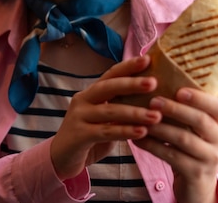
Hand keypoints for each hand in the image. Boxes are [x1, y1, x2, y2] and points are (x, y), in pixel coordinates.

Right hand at [50, 55, 162, 179]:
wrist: (62, 159)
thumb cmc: (90, 136)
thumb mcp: (106, 118)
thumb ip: (121, 107)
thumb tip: (153, 99)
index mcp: (91, 92)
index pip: (111, 74)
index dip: (128, 66)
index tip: (148, 59)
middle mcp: (83, 100)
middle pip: (108, 87)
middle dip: (132, 84)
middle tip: (154, 83)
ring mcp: (79, 117)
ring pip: (110, 111)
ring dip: (134, 113)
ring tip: (156, 116)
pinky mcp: (79, 135)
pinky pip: (106, 131)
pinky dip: (125, 131)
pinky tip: (142, 132)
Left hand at [133, 88, 217, 202]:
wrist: (197, 185)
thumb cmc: (191, 147)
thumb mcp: (195, 128)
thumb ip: (186, 108)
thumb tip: (159, 80)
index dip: (200, 98)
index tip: (179, 90)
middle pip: (201, 121)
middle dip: (176, 109)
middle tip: (153, 101)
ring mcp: (211, 158)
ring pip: (184, 139)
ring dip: (161, 127)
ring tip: (142, 119)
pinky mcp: (196, 173)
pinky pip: (172, 156)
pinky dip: (153, 146)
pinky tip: (138, 139)